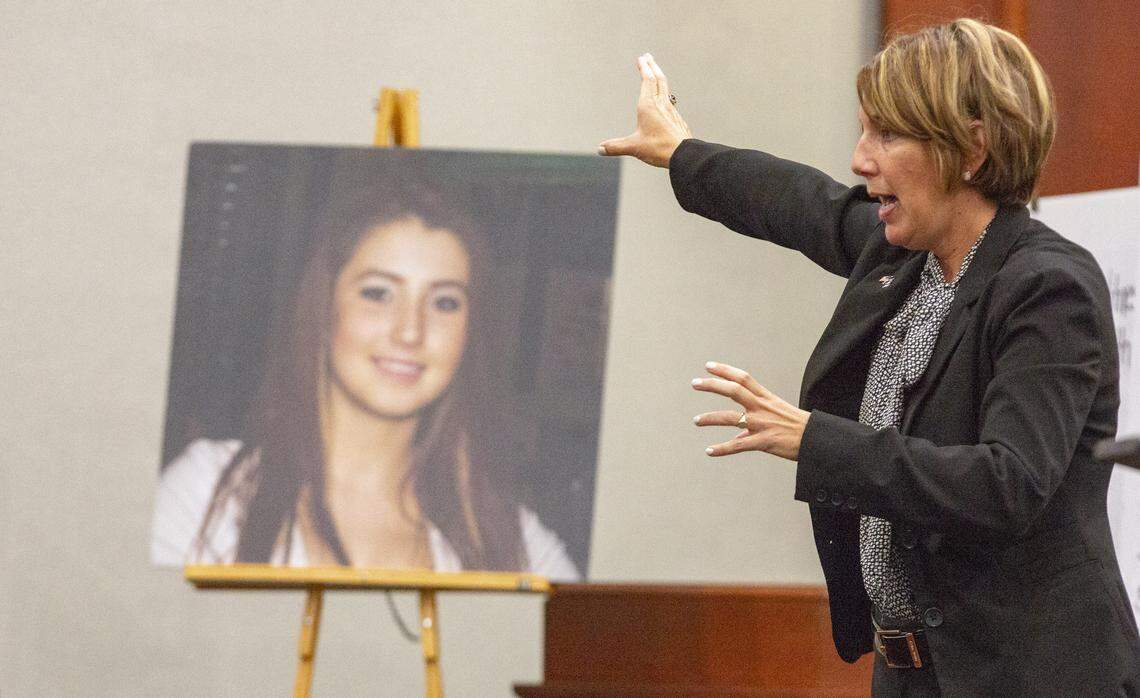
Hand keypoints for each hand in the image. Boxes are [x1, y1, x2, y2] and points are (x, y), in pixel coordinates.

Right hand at [598, 53, 691, 167]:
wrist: (683, 155)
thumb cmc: (658, 148)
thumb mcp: (634, 147)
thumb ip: (616, 146)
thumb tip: (600, 149)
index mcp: (648, 106)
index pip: (647, 81)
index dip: (644, 68)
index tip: (642, 58)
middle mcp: (661, 104)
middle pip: (658, 79)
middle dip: (653, 66)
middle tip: (649, 56)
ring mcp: (671, 111)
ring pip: (666, 89)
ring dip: (660, 77)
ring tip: (656, 73)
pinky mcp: (677, 119)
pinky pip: (670, 102)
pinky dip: (665, 94)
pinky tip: (665, 99)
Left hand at [692, 362, 809, 460]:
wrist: (817, 440)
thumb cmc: (799, 428)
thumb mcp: (777, 417)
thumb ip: (754, 423)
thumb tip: (737, 436)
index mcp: (766, 398)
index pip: (743, 378)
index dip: (725, 370)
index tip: (708, 366)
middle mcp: (762, 408)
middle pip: (733, 390)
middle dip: (712, 385)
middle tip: (695, 383)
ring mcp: (761, 424)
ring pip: (730, 418)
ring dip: (710, 418)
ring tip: (696, 420)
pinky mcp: (763, 442)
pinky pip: (738, 445)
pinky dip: (722, 449)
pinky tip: (709, 451)